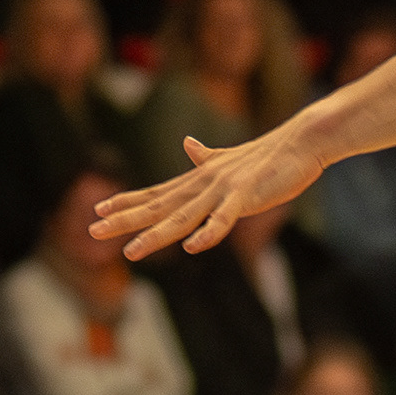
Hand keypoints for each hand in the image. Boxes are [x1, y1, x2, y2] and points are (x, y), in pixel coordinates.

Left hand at [100, 115, 331, 259]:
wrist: (302, 142)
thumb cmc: (270, 156)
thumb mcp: (231, 160)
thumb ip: (207, 157)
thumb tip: (188, 144)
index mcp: (200, 178)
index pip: (156, 191)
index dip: (127, 201)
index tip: (99, 208)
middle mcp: (204, 184)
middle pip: (158, 205)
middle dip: (125, 220)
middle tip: (93, 230)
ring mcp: (223, 190)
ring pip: (183, 217)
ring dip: (155, 235)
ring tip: (130, 253)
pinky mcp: (247, 197)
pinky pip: (224, 219)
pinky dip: (208, 233)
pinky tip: (192, 247)